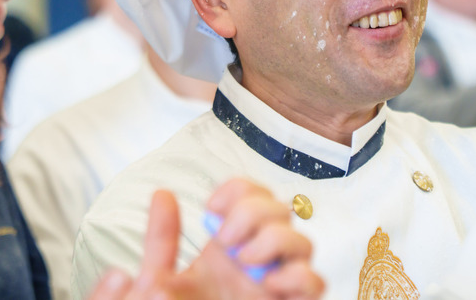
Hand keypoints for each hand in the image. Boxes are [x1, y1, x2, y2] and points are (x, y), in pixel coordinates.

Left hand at [86, 179, 323, 299]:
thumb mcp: (163, 283)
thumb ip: (160, 244)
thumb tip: (161, 195)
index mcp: (230, 243)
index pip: (251, 194)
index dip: (237, 191)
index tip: (213, 210)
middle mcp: (260, 257)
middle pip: (279, 208)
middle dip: (253, 213)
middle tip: (224, 240)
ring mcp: (280, 281)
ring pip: (303, 240)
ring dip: (273, 241)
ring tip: (244, 262)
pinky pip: (315, 281)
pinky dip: (297, 275)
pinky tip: (269, 284)